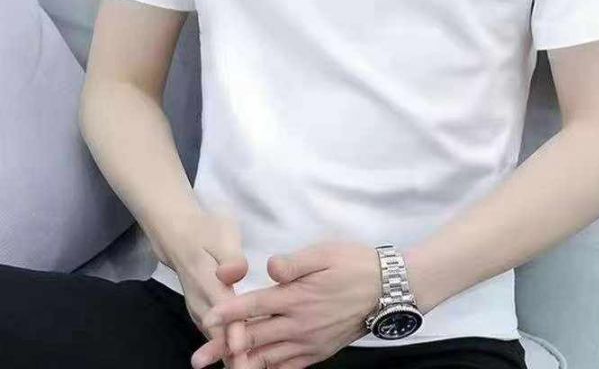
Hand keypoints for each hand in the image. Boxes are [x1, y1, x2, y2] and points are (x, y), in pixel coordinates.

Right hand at [161, 211, 252, 368]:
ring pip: (214, 337)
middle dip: (232, 354)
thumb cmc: (207, 231)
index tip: (241, 349)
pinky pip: (213, 335)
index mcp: (207, 279)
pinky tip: (240, 362)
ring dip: (227, 356)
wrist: (178, 236)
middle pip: (217, 332)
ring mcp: (199, 308)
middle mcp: (200, 300)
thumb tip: (234, 274)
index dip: (232, 329)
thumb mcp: (222, 234)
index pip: (222, 309)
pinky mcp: (202, 313)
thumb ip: (230, 256)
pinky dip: (224, 351)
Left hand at [191, 240, 382, 368]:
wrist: (388, 290)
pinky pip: (288, 366)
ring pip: (267, 357)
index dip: (228, 312)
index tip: (206, 318)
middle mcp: (299, 324)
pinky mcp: (319, 351)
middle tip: (197, 359)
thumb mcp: (325, 253)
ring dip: (240, 363)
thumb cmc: (355, 265)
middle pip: (253, 337)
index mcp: (297, 297)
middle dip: (222, 347)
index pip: (255, 306)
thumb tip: (268, 268)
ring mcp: (309, 342)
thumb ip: (294, 262)